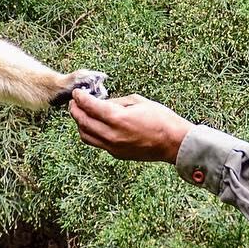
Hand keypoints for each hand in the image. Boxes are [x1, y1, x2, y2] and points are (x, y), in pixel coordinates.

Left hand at [69, 89, 193, 162]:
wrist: (174, 143)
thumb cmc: (161, 119)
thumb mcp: (138, 101)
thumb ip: (116, 102)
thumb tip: (102, 103)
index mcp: (117, 118)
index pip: (89, 106)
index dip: (80, 98)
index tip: (77, 93)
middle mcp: (111, 134)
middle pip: (82, 122)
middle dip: (75, 110)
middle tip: (74, 102)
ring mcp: (112, 147)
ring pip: (85, 135)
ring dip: (80, 123)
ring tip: (82, 114)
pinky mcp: (116, 154)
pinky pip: (96, 143)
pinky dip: (91, 133)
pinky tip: (94, 125)